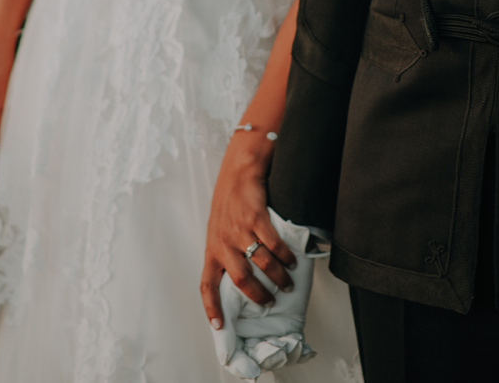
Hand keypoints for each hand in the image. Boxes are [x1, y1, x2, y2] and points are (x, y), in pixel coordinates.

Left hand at [211, 209, 320, 378]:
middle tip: (270, 302)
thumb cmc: (228, 203)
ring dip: (278, 277)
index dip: (211, 308)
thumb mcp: (218, 231)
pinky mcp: (255, 218)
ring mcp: (239, 231)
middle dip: (259, 296)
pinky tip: (292, 261)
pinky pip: (273, 245)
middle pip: (241, 280)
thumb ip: (225, 253)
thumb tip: (240, 280)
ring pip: (262, 264)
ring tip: (287, 283)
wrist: (238, 171)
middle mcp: (223, 243)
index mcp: (212, 250)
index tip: (219, 326)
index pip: (206, 285)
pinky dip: (285, 256)